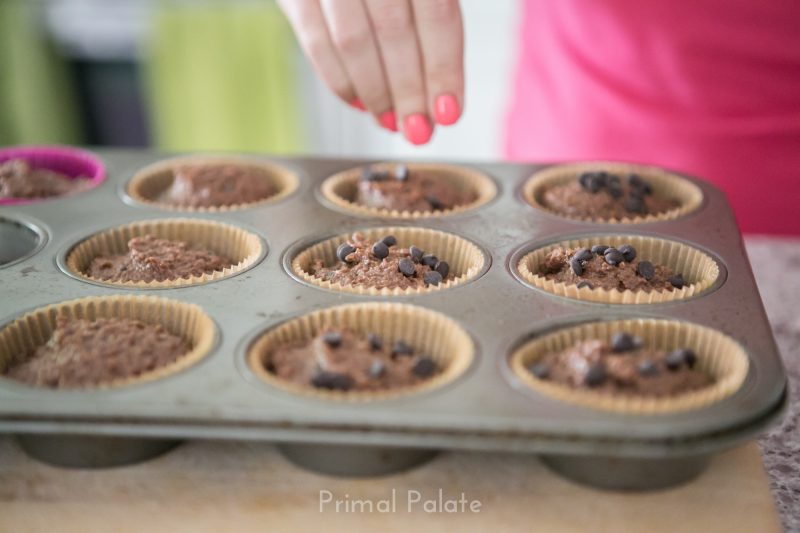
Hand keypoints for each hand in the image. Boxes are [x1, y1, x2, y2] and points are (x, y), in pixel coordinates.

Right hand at [278, 0, 463, 144]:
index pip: (437, 14)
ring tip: (391, 121)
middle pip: (394, 33)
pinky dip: (340, 82)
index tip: (449, 113)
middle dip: (410, 91)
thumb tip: (441, 95)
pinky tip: (360, 102)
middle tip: (419, 130)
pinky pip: (316, 43)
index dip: (444, 69)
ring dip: (376, 93)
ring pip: (353, 43)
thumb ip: (431, 18)